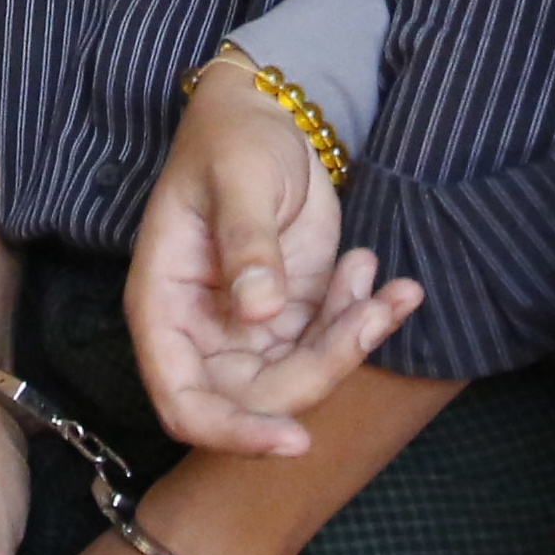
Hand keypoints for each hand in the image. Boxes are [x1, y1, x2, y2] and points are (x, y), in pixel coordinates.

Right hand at [129, 61, 420, 456]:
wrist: (268, 114)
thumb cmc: (232, 140)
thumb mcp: (239, 180)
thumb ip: (247, 245)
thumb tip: (259, 313)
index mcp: (165, 309)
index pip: (185, 402)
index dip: (233, 432)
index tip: (295, 439)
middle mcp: (203, 332)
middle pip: (257, 398)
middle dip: (321, 371)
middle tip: (370, 317)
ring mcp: (251, 327)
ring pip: (305, 373)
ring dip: (354, 341)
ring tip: (390, 288)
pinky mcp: (294, 312)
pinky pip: (332, 339)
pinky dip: (367, 318)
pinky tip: (387, 278)